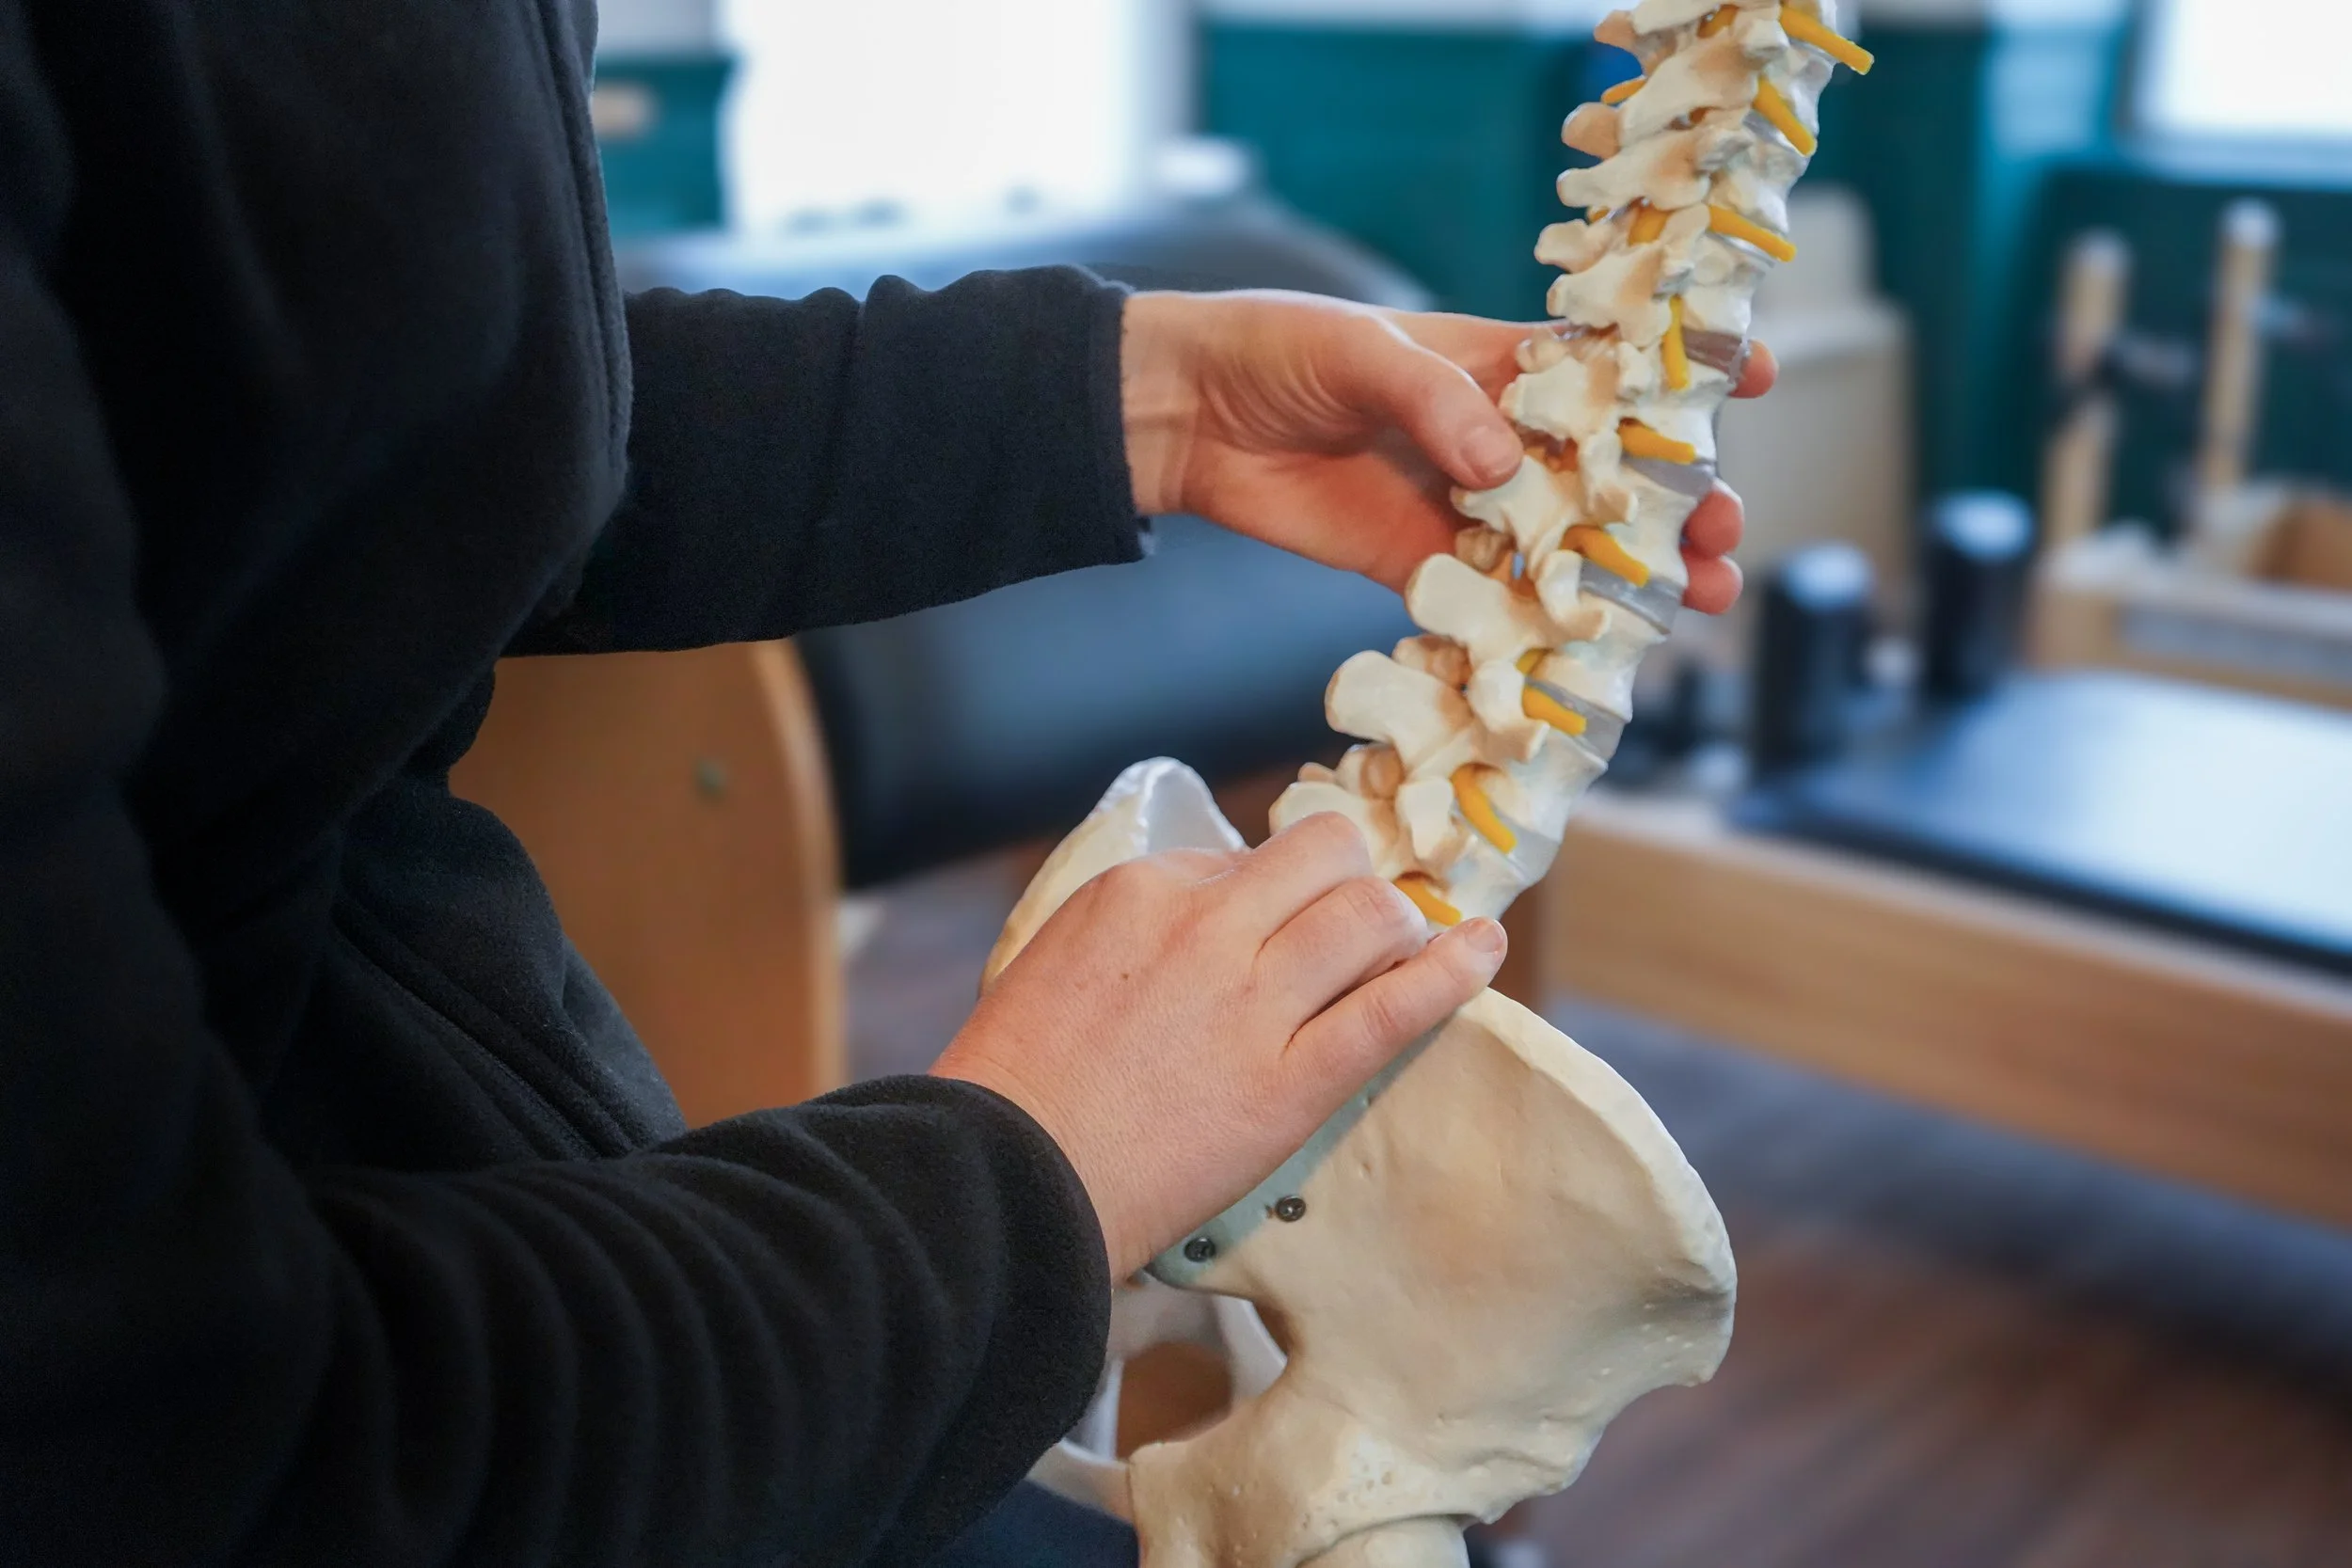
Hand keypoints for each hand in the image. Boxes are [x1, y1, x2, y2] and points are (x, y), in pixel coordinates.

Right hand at [931, 815, 1507, 1280]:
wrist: (1008, 1183)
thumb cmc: (1016, 1089)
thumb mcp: (1058, 963)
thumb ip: (1139, 933)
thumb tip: (1215, 916)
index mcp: (1141, 890)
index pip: (1248, 858)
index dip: (1276, 893)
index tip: (1284, 926)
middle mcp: (1208, 925)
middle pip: (1326, 859)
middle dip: (1351, 884)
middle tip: (1355, 928)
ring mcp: (1255, 1000)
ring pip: (1371, 916)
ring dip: (1398, 928)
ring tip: (1406, 952)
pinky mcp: (1294, 1079)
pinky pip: (1397, 1005)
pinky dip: (1453, 970)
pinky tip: (1481, 948)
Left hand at [1121, 290, 1777, 613]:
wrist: (1186, 416)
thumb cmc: (1274, 350)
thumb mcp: (1358, 351)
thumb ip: (1437, 398)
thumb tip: (1502, 464)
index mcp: (1498, 361)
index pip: (1609, 364)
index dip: (1679, 373)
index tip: (1751, 380)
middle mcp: (1497, 436)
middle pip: (1609, 471)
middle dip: (1677, 499)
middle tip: (1721, 534)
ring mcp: (1463, 507)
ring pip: (1567, 544)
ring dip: (1631, 573)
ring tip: (1695, 599)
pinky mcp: (1418, 566)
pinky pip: (1492, 604)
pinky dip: (1540, 629)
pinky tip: (1589, 653)